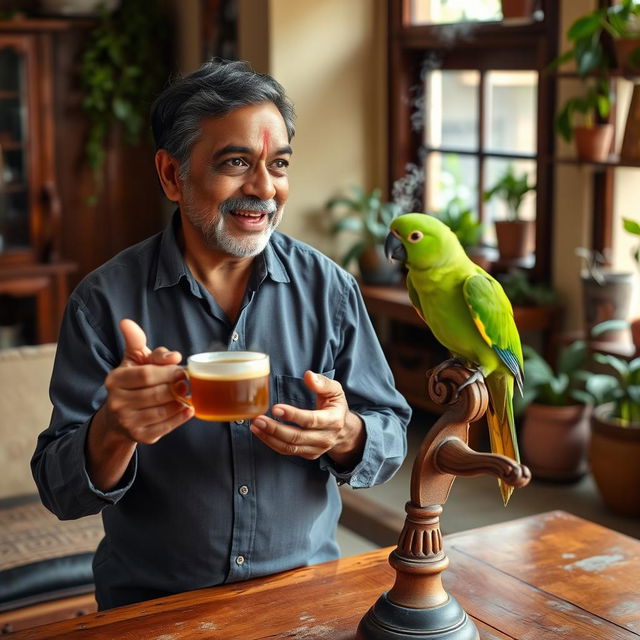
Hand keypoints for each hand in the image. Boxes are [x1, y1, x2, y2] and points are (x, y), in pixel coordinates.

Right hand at [102, 319, 193, 443]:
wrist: (119, 417)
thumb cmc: (133, 381)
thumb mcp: (133, 360)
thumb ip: (136, 341)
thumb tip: (127, 323)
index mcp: (114, 380)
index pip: (146, 375)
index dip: (167, 371)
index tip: (181, 368)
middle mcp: (116, 402)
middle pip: (157, 393)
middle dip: (177, 386)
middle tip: (189, 382)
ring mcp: (127, 422)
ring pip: (163, 410)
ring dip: (181, 401)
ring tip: (190, 394)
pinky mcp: (140, 436)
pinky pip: (166, 426)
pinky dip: (181, 417)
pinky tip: (188, 409)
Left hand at [250, 371, 364, 467]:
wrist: (344, 431)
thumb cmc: (335, 406)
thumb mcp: (335, 390)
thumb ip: (322, 382)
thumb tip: (308, 375)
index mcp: (333, 420)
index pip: (311, 420)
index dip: (292, 415)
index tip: (275, 408)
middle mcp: (325, 438)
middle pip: (297, 437)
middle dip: (275, 429)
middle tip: (258, 419)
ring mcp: (317, 449)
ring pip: (290, 448)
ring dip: (270, 437)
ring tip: (255, 426)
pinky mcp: (308, 455)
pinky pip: (287, 452)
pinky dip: (272, 443)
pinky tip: (261, 433)